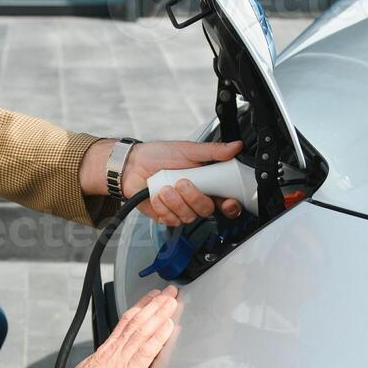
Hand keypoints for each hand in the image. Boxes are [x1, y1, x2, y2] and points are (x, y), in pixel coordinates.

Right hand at [66, 287, 178, 367]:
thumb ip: (100, 364)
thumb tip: (104, 362)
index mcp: (106, 350)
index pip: (126, 323)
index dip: (140, 307)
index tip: (151, 297)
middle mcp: (115, 350)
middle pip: (137, 321)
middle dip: (154, 305)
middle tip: (169, 291)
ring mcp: (122, 359)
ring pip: (143, 330)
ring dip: (159, 314)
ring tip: (172, 301)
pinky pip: (146, 351)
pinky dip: (159, 337)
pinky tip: (169, 326)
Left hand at [82, 139, 245, 226]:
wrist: (132, 165)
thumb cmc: (159, 155)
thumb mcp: (188, 149)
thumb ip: (213, 151)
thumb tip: (235, 146)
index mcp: (206, 183)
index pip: (226, 201)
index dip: (230, 205)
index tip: (226, 202)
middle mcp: (195, 198)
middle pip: (206, 210)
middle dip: (193, 197)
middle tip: (181, 182)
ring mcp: (181, 208)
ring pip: (188, 217)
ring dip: (175, 201)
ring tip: (164, 186)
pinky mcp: (166, 216)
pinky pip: (171, 220)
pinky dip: (162, 207)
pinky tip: (156, 195)